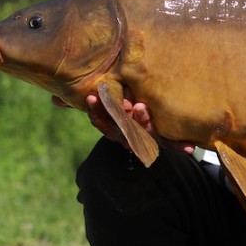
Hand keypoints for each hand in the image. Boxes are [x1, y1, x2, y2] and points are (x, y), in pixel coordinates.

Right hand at [52, 93, 194, 153]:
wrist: (146, 120)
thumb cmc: (118, 104)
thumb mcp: (103, 100)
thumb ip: (83, 99)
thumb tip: (54, 99)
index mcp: (112, 124)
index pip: (99, 119)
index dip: (95, 110)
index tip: (91, 97)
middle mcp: (126, 133)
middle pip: (120, 127)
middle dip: (121, 115)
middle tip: (126, 103)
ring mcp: (143, 137)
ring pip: (142, 133)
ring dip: (142, 122)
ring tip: (142, 107)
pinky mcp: (161, 140)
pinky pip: (169, 143)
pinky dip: (179, 145)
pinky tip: (191, 148)